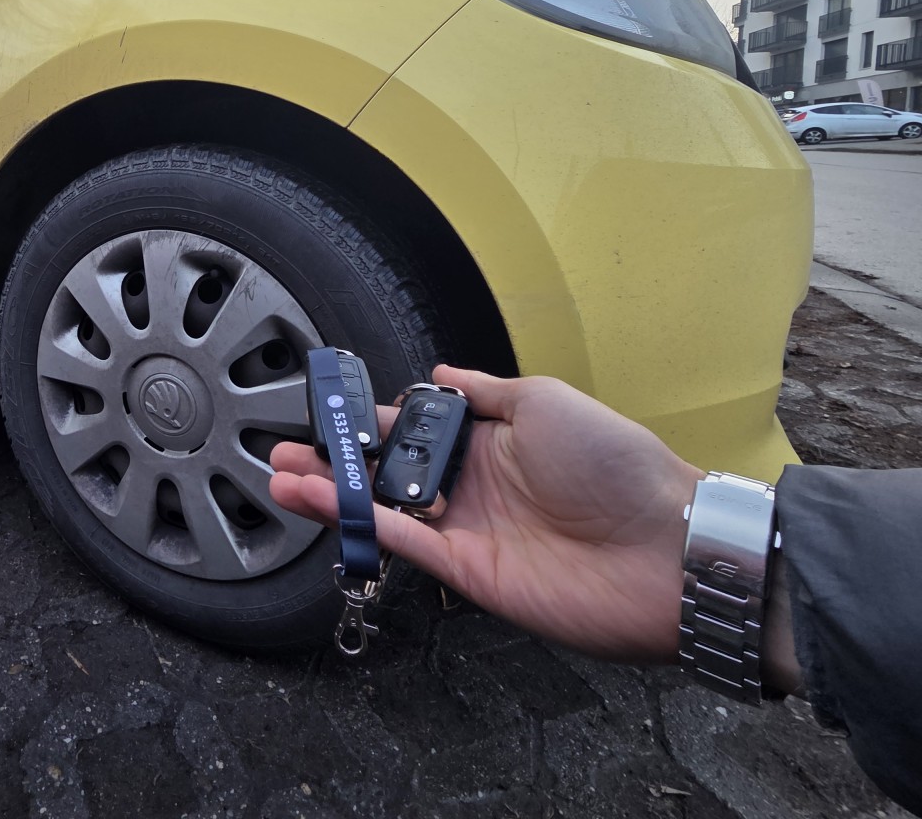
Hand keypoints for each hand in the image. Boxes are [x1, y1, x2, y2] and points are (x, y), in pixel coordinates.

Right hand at [269, 365, 703, 662]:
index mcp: (491, 442)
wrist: (665, 549)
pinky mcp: (466, 571)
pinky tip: (318, 500)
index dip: (369, 419)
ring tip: (279, 475)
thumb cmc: (618, 465)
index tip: (325, 409)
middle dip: (333, 460)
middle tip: (282, 449)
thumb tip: (443, 372)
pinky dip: (355, 522)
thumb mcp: (547, 400)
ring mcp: (466, 530)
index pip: (414, 428)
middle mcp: (472, 486)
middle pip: (385, 472)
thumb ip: (485, 392)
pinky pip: (400, 542)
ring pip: (380, 509)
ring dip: (329, 492)